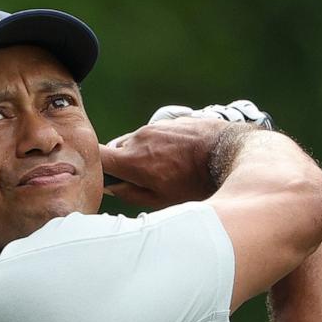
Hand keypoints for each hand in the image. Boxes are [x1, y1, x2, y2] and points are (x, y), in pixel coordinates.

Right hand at [99, 100, 274, 209]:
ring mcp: (155, 126)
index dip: (91, 167)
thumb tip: (114, 189)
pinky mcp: (170, 121)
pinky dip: (158, 147)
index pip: (95, 156)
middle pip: (115, 150)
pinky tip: (177, 160)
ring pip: (136, 142)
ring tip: (164, 172)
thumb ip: (131, 194)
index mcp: (132, 160)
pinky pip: (154, 134)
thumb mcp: (162, 201)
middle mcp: (139, 138)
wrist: (231, 154)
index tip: (97, 178)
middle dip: (120, 165)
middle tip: (137, 183)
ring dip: (141, 156)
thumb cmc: (198, 184)